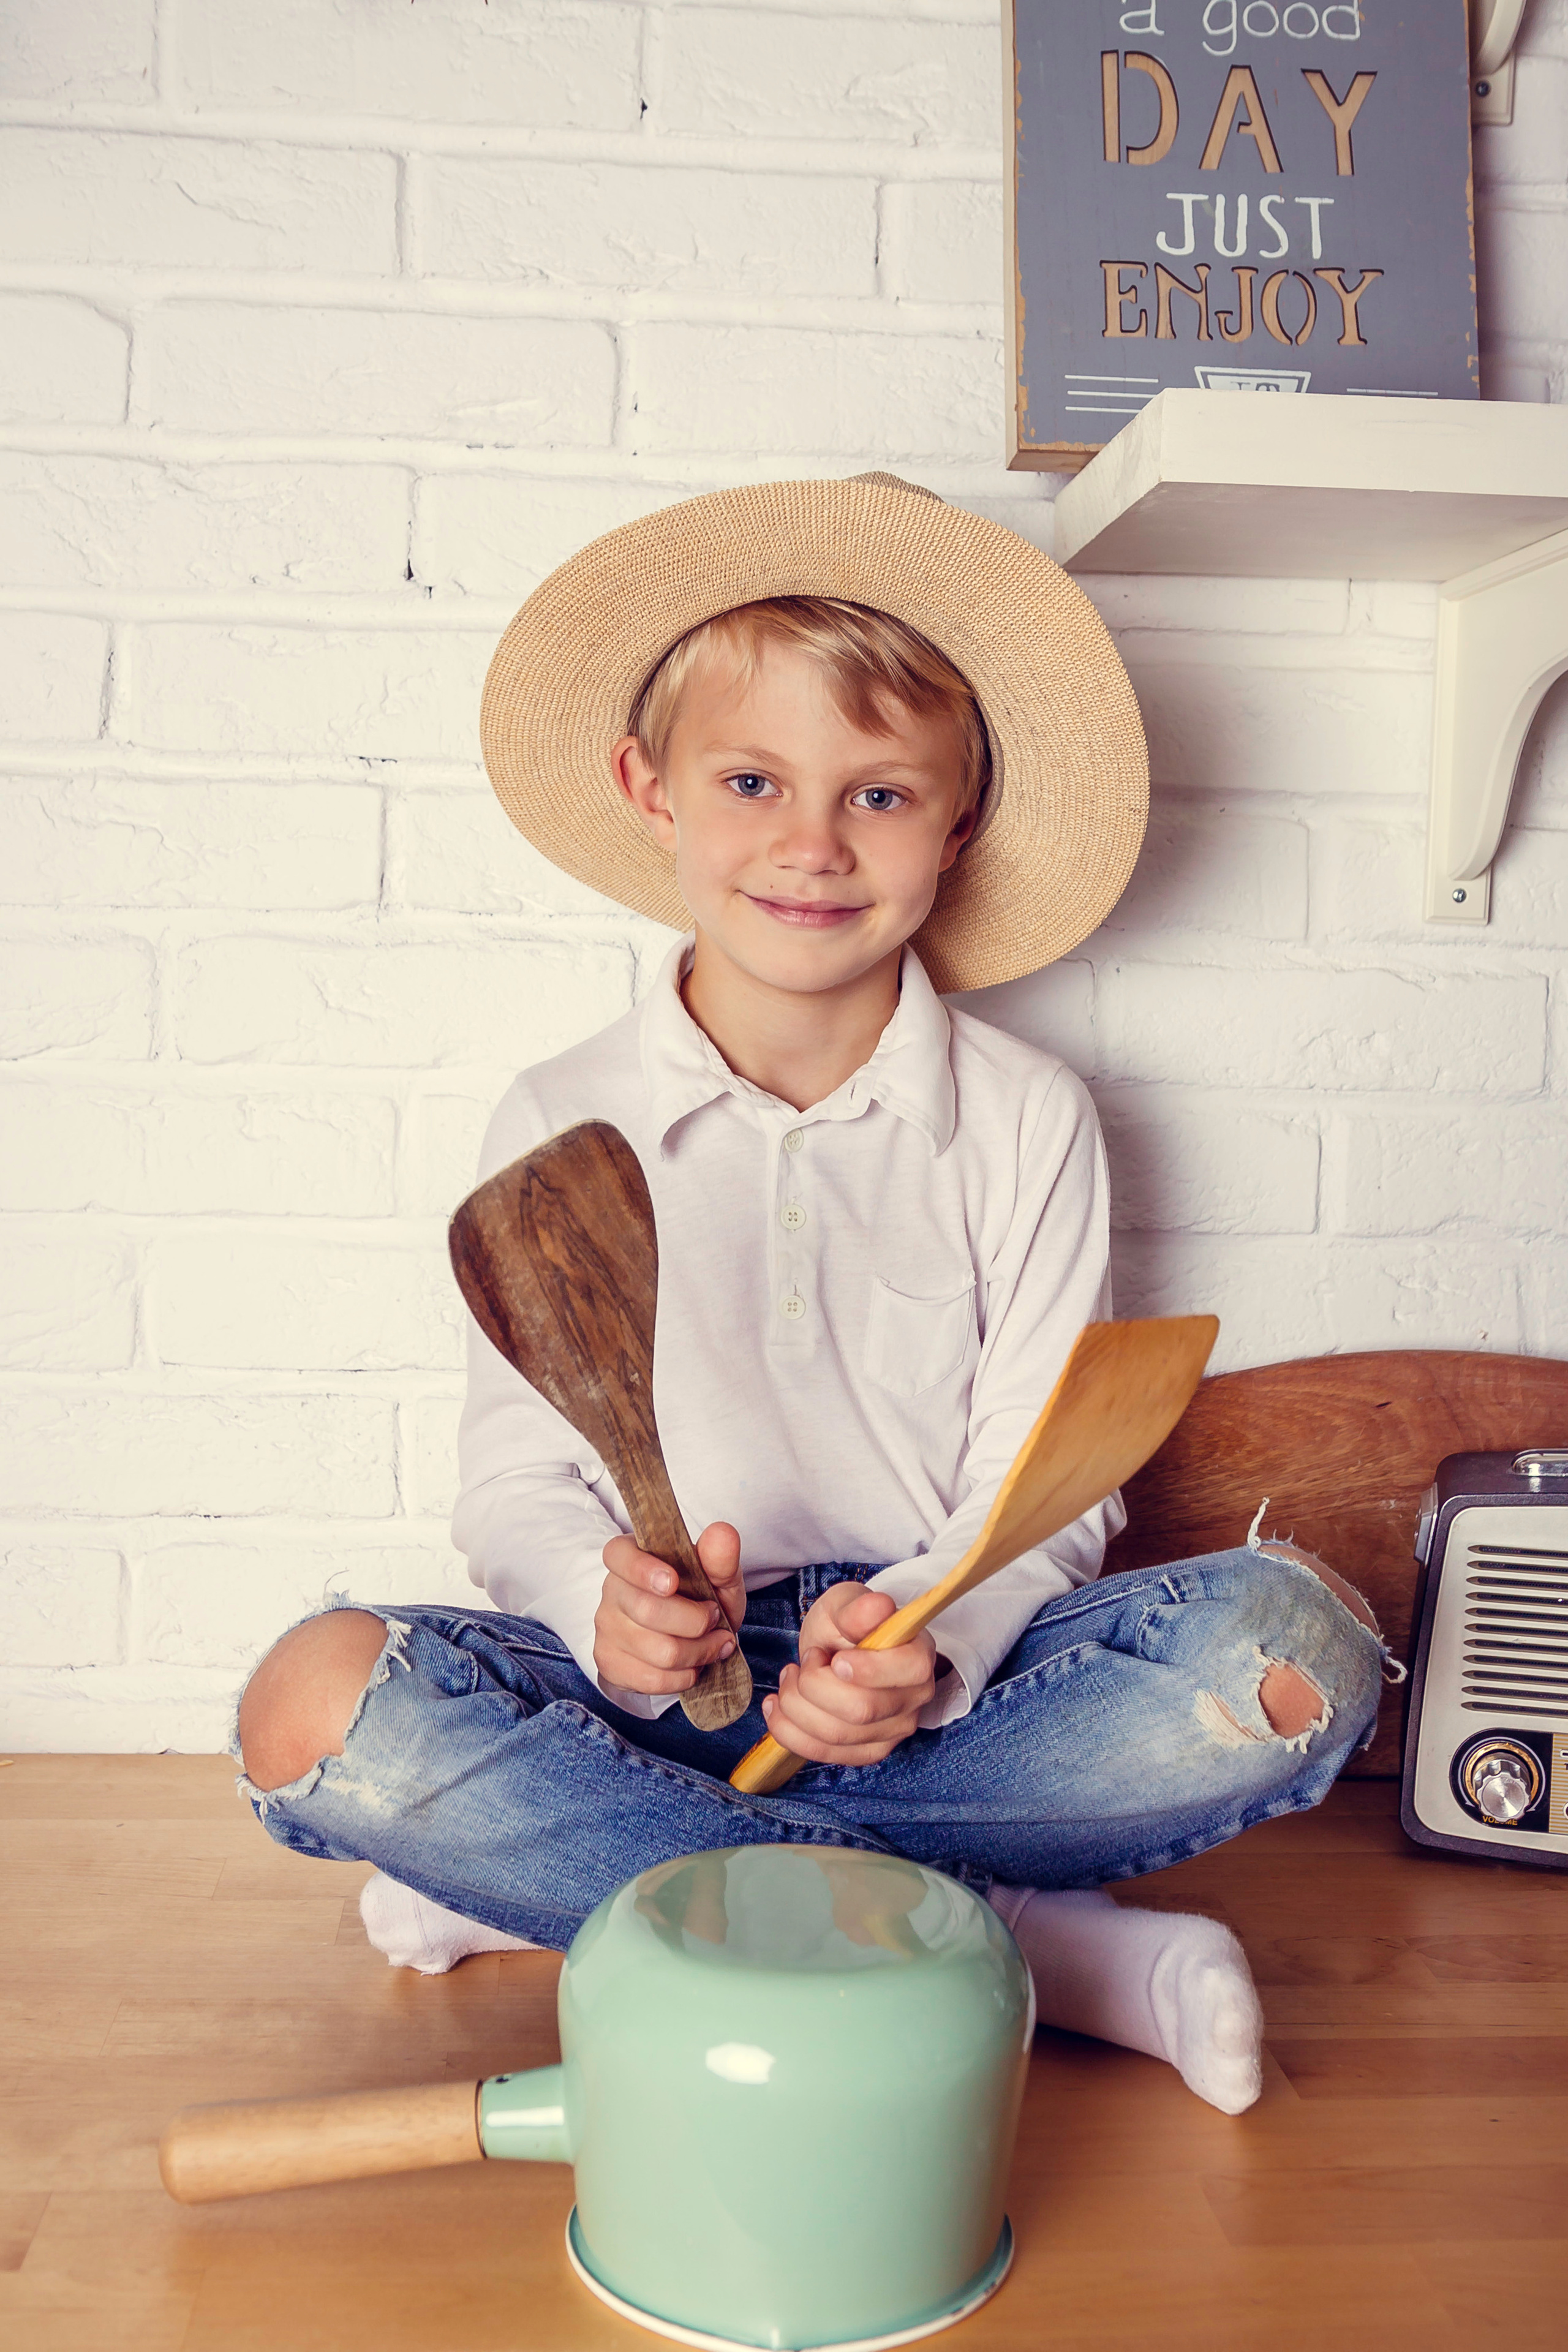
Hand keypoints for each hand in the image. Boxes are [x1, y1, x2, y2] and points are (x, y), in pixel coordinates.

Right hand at [595, 1521, 744, 1696]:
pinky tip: (693, 1665)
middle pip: (649, 1611)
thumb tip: (722, 1533)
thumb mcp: (717, 1576)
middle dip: (696, 1621)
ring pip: (658, 1651)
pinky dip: (684, 1676)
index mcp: (629, 1556)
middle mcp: (611, 1590)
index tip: (673, 1582)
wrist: (685, 1636)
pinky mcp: (609, 1663)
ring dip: (699, 1652)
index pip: (619, 1556)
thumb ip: (719, 1557)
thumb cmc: (699, 1596)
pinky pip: (652, 1679)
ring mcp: (606, 1628)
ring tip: (713, 1643)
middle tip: (716, 1619)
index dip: (642, 1570)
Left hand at [763, 1583, 936, 1767]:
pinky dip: (788, 1730)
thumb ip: (859, 1608)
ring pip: (836, 1735)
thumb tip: (879, 1606)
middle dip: (815, 1683)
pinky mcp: (866, 1752)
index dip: (869, 1668)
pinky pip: (822, 1753)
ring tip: (789, 1676)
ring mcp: (893, 1731)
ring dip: (796, 1704)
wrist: (835, 1651)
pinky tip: (775, 1706)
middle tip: (807, 1658)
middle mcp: (914, 1699)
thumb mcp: (846, 1605)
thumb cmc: (845, 1626)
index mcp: (919, 1655)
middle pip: (862, 1709)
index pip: (910, 1670)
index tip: (836, 1658)